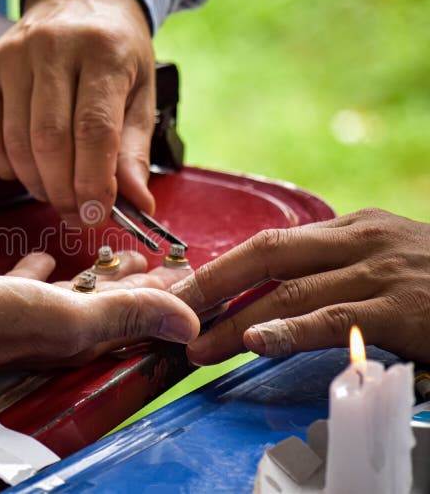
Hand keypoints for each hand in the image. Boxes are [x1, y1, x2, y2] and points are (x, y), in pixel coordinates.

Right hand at [0, 0, 156, 224]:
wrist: (80, 0)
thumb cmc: (115, 52)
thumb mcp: (140, 94)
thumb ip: (134, 151)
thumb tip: (136, 205)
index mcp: (104, 51)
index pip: (94, 130)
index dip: (93, 182)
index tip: (95, 217)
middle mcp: (54, 46)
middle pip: (50, 140)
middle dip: (63, 191)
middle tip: (76, 214)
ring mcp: (13, 55)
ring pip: (16, 142)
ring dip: (36, 183)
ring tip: (56, 192)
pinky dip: (3, 166)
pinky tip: (25, 171)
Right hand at [0, 251, 197, 388]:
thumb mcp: (72, 316)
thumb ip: (129, 314)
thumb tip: (193, 324)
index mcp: (89, 333)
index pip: (143, 313)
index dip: (171, 296)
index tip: (193, 276)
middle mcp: (66, 325)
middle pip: (117, 301)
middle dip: (143, 284)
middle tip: (165, 262)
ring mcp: (34, 311)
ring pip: (79, 290)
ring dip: (102, 275)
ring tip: (119, 257)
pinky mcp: (5, 296)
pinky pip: (35, 279)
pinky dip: (46, 268)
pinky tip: (48, 256)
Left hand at [169, 209, 429, 364]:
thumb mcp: (384, 260)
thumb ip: (332, 271)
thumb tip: (270, 300)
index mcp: (351, 227)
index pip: (268, 244)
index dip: (219, 269)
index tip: (181, 292)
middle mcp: (360, 240)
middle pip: (265, 256)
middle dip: (210, 286)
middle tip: (168, 313)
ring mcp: (382, 272)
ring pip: (290, 292)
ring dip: (235, 322)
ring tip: (198, 346)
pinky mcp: (404, 309)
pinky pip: (336, 319)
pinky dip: (292, 332)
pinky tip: (257, 343)